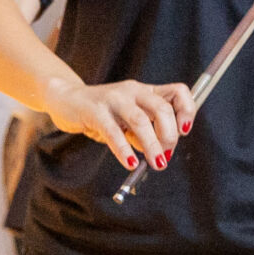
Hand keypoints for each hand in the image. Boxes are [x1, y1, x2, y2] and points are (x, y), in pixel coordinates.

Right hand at [46, 75, 191, 169]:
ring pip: (141, 121)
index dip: (187, 110)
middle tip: (165, 156)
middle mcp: (133, 91)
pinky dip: (124, 150)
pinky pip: (113, 132)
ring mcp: (113, 99)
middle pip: (162, 109)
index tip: (184, 131)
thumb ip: (144, 132)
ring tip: (157, 163)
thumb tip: (160, 153)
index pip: (177, 92)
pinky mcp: (94, 111)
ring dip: (152, 145)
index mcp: (145, 91)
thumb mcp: (127, 119)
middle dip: (169, 136)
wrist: (66, 100)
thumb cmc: (101, 113)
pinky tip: (130, 163)